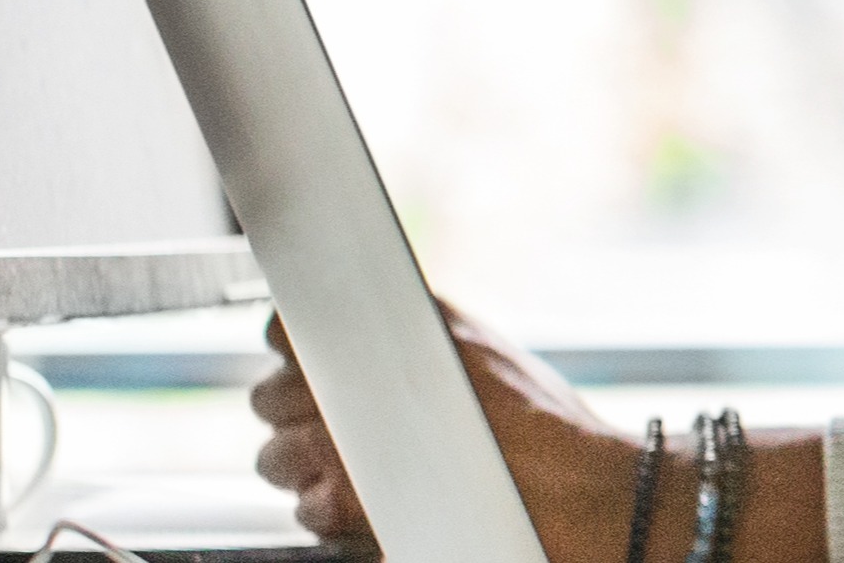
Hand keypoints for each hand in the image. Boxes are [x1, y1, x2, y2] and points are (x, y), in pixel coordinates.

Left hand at [251, 301, 668, 556]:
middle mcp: (356, 378)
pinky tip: (367, 510)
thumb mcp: (478, 348)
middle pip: (269, 397)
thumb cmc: (544, 427)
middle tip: (337, 436)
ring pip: (275, 457)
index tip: (315, 374)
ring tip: (352, 477)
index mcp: (387, 328)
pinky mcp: (346, 501)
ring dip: (303, 470)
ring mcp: (344, 442)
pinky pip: (304, 509)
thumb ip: (419, 337)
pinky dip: (327, 515)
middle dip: (292, 419)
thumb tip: (377, 342)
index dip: (295, 357)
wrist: (574, 488)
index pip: (286, 329)